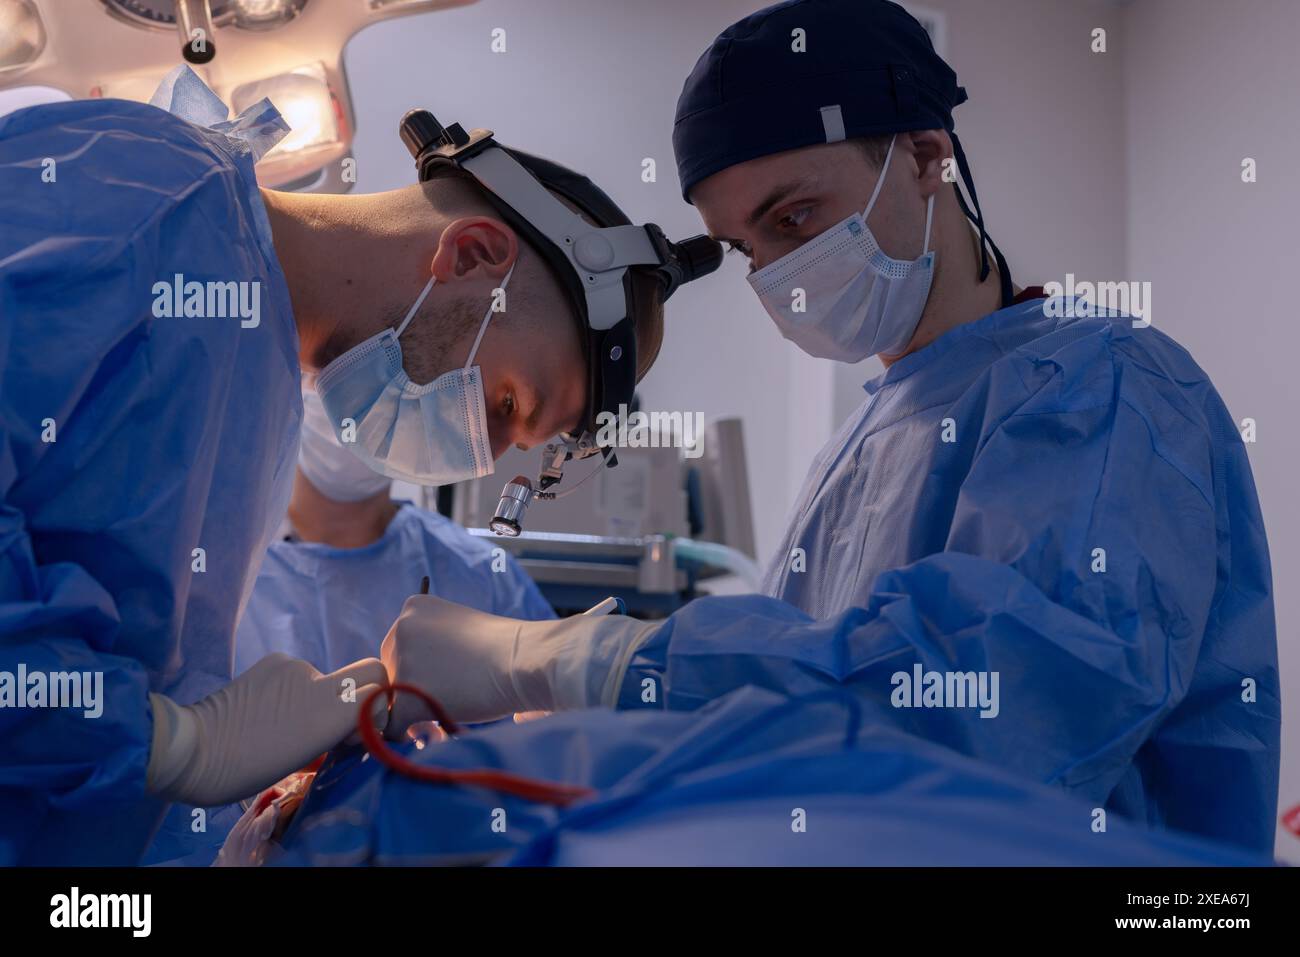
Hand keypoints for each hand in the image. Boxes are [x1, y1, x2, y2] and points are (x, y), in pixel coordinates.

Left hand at [147, 654, 386, 806]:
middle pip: (367, 670)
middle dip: (367, 690)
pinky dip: (295, 691)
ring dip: (320, 698)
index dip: (382, 709)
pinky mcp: (273, 660)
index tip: (363, 733)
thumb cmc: (247, 768)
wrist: (193, 749)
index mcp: (330, 713)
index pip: (381, 688)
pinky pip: (299, 674)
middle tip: (345, 720)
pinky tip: (270, 711)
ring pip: (327, 678)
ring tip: (289, 725)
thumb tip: (349, 728)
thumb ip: (335, 736)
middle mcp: (319, 681)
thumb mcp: (303, 761)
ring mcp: (295, 666)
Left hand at [380, 596, 529, 731]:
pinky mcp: (406, 696)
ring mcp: (401, 662)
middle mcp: (400, 629)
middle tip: (450, 695)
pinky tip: (437, 726)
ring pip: (392, 699)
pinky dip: (412, 732)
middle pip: (391, 671)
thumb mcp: (460, 630)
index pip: (399, 648)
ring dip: (415, 708)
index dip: (421, 669)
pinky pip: (393, 726)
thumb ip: (432, 645)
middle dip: (413, 688)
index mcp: (412, 608)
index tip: (448, 677)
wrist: (527, 660)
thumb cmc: (506, 648)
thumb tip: (409, 681)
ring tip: (450, 707)